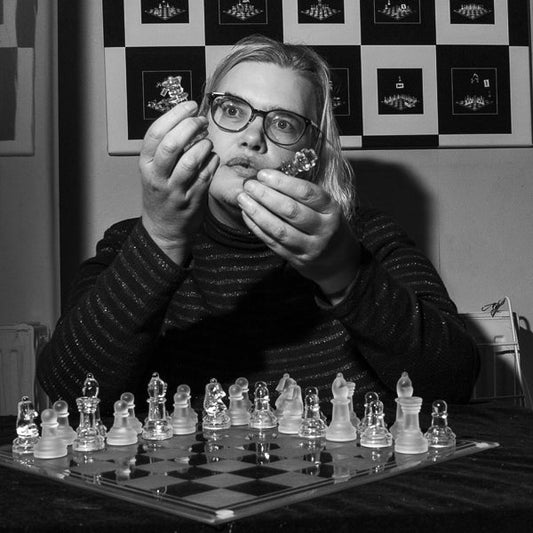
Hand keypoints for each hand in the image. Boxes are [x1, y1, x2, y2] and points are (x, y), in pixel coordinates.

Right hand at [139, 101, 218, 263]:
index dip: (175, 115)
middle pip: (173, 144)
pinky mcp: (193, 200)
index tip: (190, 105)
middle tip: (202, 121)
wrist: (164, 228)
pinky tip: (213, 156)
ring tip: (207, 141)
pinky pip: (207, 174)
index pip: (156, 133)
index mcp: (146, 164)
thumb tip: (187, 117)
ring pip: (191, 160)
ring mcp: (176, 190)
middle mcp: (158, 177)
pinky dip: (213, 160)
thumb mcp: (154, 169)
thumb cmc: (161, 193)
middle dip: (191, 126)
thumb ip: (166, 146)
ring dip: (204, 145)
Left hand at [236, 169, 360, 297]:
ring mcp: (310, 247)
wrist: (339, 260)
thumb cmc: (327, 224)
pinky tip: (247, 215)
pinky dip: (257, 228)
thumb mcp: (326, 207)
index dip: (282, 182)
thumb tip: (270, 177)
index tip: (263, 174)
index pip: (306, 193)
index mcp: (331, 210)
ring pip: (280, 229)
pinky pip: (273, 242)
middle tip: (249, 185)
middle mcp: (323, 229)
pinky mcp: (297, 259)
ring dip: (257, 212)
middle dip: (266, 195)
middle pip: (291, 210)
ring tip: (243, 199)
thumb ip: (303, 195)